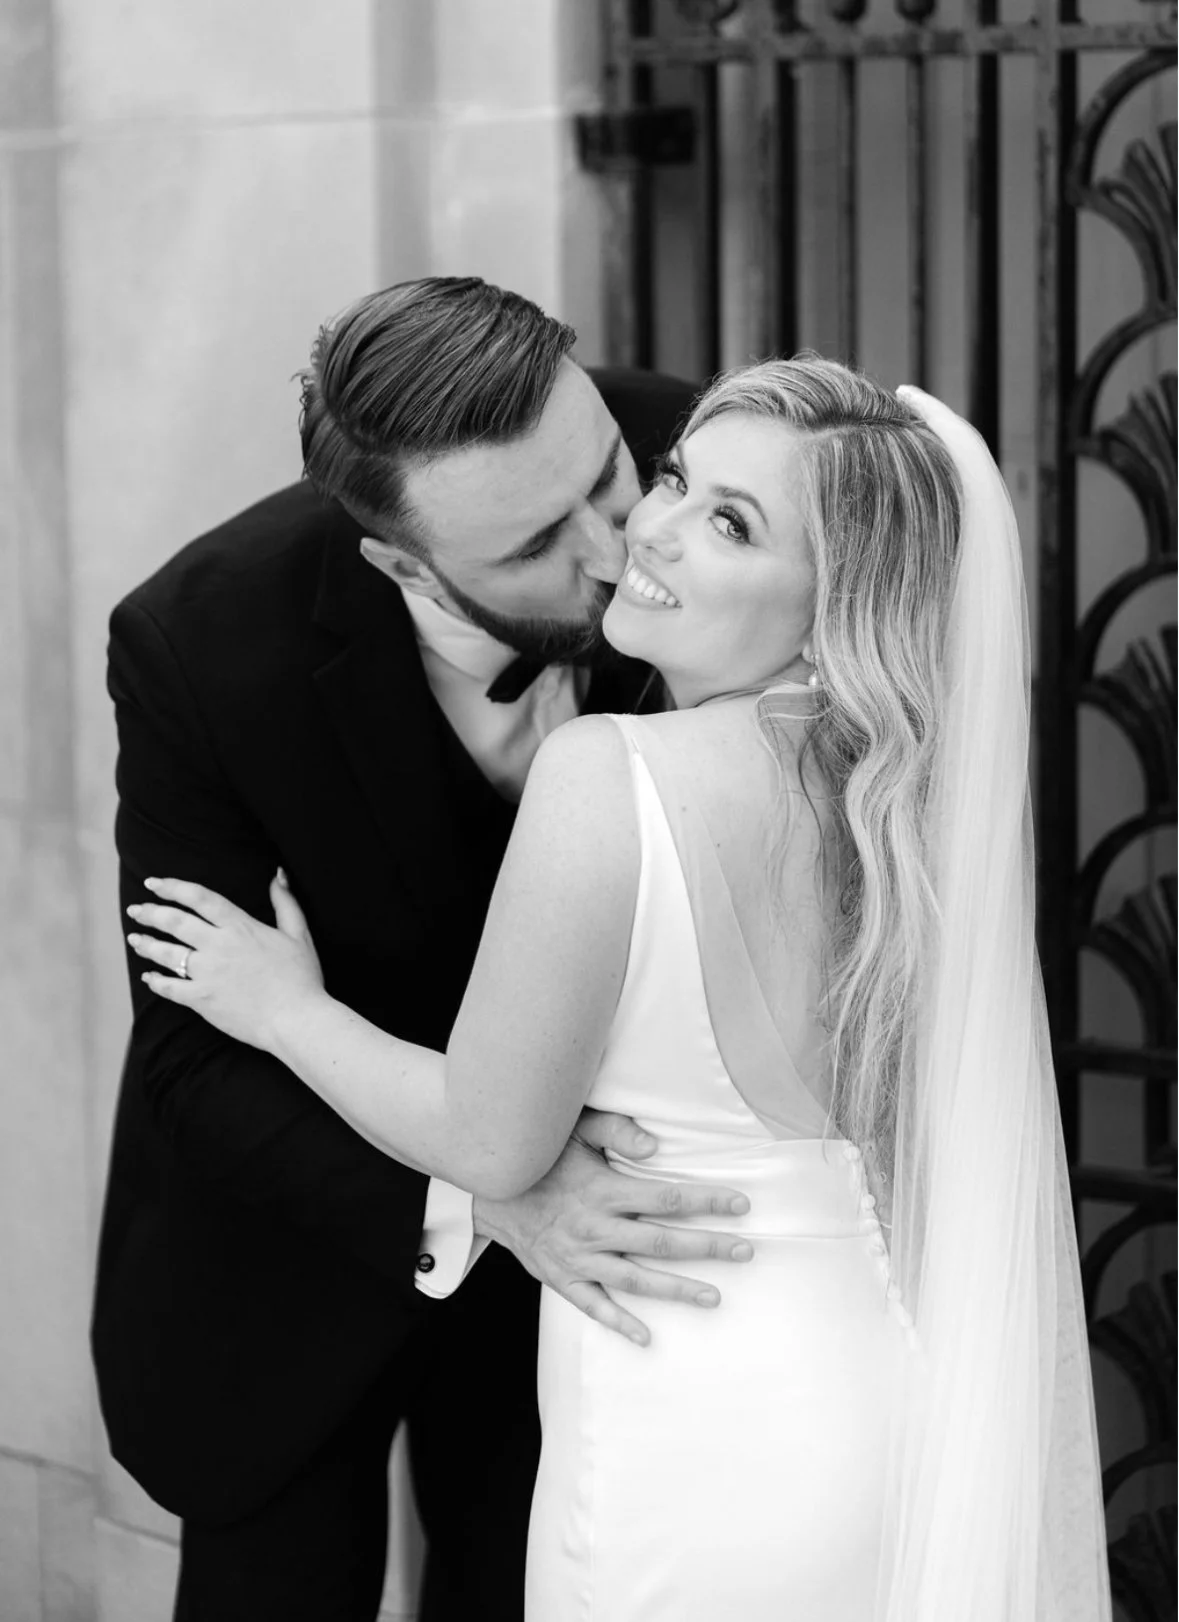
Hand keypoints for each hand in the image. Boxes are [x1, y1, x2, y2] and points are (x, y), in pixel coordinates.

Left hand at [126, 871, 323, 1049]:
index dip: (172, 887)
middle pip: (175, 922)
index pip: (199, 898)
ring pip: (167, 953)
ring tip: (135, 939)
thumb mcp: (299, 934)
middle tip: (136, 910)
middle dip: (151, 913)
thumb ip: (286, 902)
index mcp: (240, 927)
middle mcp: (218, 946)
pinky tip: (149, 977)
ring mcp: (207, 974)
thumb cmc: (301, 978)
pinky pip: (170, 988)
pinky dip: (156, 982)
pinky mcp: (202, 1000)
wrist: (296, 1020)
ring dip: (147, 945)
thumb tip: (277, 874)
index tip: (154, 883)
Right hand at [473, 1108, 752, 1345]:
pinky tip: (646, 1337)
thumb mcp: (575, 1129)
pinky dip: (619, 1324)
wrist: (489, 1189)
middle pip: (661, 1242)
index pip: (668, 1197)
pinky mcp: (563, 1278)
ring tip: (714, 1296)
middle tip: (746, 1252)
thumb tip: (654, 1147)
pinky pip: (594, 1307)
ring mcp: (580, 1258)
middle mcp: (596, 1228)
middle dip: (707, 1247)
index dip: (707, 1201)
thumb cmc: (541, 1155)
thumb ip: (617, 1132)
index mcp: (604, 1190)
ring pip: (636, 1279)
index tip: (741, 1204)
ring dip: (676, 1289)